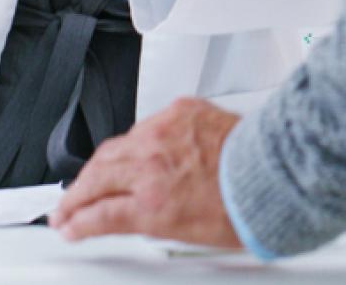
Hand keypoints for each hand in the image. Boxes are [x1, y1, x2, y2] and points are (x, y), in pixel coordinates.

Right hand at [50, 98, 242, 246]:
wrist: (278, 173)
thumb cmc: (245, 207)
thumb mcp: (188, 234)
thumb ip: (152, 222)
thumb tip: (134, 220)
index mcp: (152, 204)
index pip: (98, 215)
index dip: (76, 222)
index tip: (68, 226)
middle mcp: (152, 166)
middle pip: (95, 178)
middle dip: (75, 195)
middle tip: (66, 206)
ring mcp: (164, 134)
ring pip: (115, 147)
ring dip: (99, 166)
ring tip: (91, 178)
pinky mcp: (180, 111)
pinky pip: (145, 124)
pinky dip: (135, 140)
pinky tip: (132, 149)